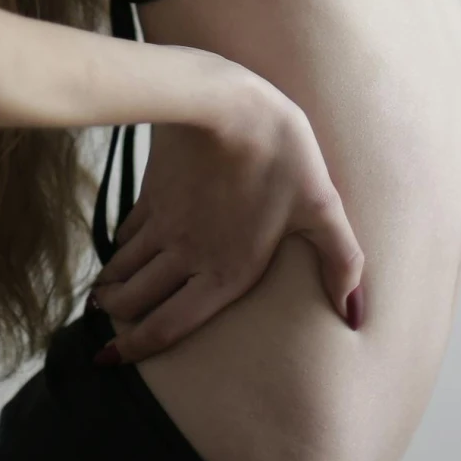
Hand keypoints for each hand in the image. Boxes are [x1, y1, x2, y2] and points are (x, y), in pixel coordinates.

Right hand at [87, 58, 364, 362]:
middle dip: (119, 320)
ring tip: (103, 300)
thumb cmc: (279, 153)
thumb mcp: (321, 207)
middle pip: (137, 302)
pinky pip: (128, 233)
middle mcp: (187, 257)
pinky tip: (120, 251)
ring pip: (125, 269)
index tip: (110, 359)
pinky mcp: (153, 193)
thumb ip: (341, 262)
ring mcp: (165, 225)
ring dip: (112, 289)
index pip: (168, 327)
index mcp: (226, 272)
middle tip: (107, 330)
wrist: (224, 101)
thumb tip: (356, 314)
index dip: (136, 348)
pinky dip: (119, 250)